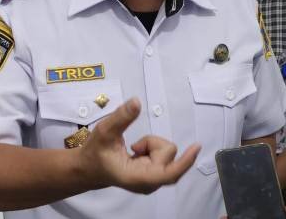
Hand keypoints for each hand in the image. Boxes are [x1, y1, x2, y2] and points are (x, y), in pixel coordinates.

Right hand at [77, 98, 199, 193]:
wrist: (89, 168)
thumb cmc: (95, 153)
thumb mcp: (104, 131)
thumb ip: (121, 117)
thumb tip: (136, 102)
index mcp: (137, 177)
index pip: (168, 173)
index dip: (184, 161)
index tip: (196, 147)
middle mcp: (148, 183)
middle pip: (167, 156)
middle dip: (153, 143)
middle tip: (132, 145)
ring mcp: (151, 180)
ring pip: (166, 154)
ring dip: (151, 145)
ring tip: (132, 149)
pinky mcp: (153, 175)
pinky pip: (163, 156)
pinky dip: (151, 149)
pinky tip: (136, 153)